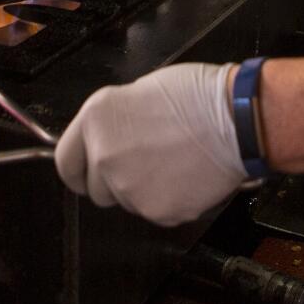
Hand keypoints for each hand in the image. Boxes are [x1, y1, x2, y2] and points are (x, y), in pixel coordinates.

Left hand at [55, 62, 247, 226]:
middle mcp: (104, 157)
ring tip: (174, 162)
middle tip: (147, 160)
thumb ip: (115, 122)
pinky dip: (169, 199)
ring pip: (127, 202)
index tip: (89, 172)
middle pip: (96, 190)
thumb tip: (109, 139)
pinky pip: (155, 211)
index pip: (66, 163)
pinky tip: (187, 175)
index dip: (80, 169)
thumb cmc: (198, 96)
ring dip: (143, 189)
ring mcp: (129, 189)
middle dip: (115, 181)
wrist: (237, 119)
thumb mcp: (140, 92)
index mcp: (95, 121)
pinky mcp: (157, 212)